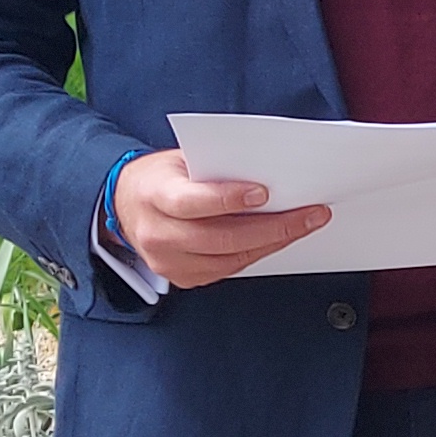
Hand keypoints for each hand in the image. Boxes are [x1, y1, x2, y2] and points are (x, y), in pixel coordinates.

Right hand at [113, 150, 329, 289]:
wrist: (125, 204)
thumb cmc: (160, 178)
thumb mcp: (181, 160)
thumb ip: (216, 165)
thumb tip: (267, 168)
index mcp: (155, 196)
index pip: (192, 202)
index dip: (228, 199)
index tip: (264, 192)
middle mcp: (157, 233)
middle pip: (220, 237)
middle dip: (273, 226)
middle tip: (310, 214)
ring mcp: (168, 261)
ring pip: (230, 257)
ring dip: (273, 242)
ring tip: (305, 225)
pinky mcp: (181, 276)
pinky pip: (227, 269)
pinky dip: (256, 253)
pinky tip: (278, 239)